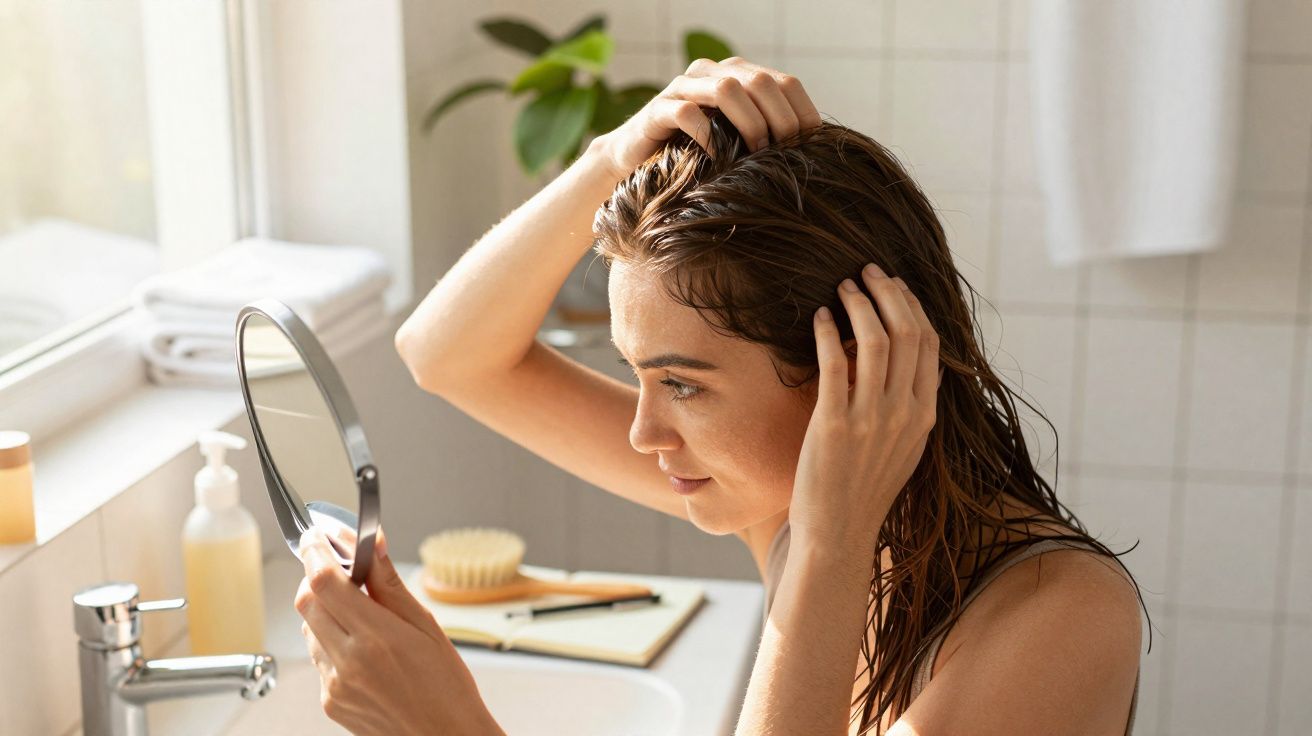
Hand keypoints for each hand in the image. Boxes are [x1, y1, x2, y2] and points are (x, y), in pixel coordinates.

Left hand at [295, 525, 503, 735]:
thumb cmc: (446, 686)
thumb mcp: (426, 626)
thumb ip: (389, 584)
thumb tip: (371, 546)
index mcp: (376, 637)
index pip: (326, 582)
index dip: (316, 552)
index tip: (317, 537)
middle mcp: (348, 662)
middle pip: (307, 602)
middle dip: (315, 577)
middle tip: (336, 567)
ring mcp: (334, 685)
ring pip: (309, 630)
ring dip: (323, 610)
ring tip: (356, 612)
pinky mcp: (329, 702)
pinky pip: (318, 659)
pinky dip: (330, 642)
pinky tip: (360, 647)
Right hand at [589, 57, 823, 180]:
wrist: (636, 162)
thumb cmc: (694, 155)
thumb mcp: (736, 142)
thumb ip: (767, 135)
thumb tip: (814, 155)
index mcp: (737, 75)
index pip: (784, 82)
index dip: (802, 113)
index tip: (810, 147)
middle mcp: (711, 72)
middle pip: (760, 81)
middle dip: (779, 119)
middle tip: (782, 153)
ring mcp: (683, 88)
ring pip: (727, 89)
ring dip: (749, 123)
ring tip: (753, 153)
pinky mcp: (658, 109)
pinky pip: (687, 114)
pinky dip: (708, 136)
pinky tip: (715, 158)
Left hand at [789, 263, 941, 553]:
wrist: (839, 532)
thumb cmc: (863, 488)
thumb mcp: (901, 446)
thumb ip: (906, 404)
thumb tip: (900, 360)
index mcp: (925, 415)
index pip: (929, 344)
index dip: (912, 306)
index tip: (893, 285)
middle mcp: (905, 412)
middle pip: (908, 332)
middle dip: (887, 293)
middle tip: (866, 272)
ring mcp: (872, 418)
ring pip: (876, 340)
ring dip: (858, 304)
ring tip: (842, 287)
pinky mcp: (835, 425)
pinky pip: (837, 363)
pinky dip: (828, 332)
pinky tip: (818, 318)